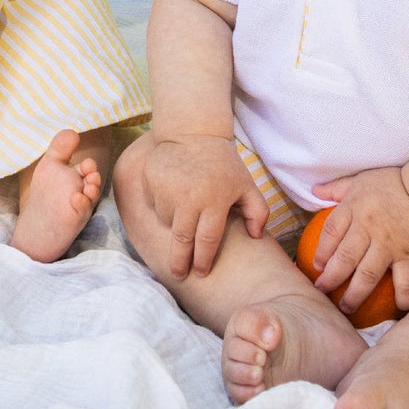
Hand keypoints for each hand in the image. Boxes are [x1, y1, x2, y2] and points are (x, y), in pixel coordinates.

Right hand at [143, 135, 267, 279]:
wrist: (193, 133)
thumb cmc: (223, 164)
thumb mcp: (247, 185)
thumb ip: (258, 212)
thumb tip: (257, 237)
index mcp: (214, 200)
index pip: (208, 240)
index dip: (204, 260)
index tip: (201, 273)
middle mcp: (188, 197)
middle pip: (182, 239)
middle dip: (180, 261)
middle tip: (178, 275)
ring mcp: (166, 189)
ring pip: (165, 221)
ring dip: (172, 225)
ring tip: (183, 213)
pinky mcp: (151, 181)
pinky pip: (153, 205)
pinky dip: (160, 207)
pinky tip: (171, 196)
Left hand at [310, 167, 408, 315]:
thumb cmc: (394, 182)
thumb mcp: (360, 179)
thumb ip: (336, 187)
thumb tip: (314, 190)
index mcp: (353, 208)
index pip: (330, 232)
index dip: (321, 251)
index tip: (315, 266)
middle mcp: (367, 228)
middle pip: (344, 258)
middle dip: (330, 278)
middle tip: (321, 292)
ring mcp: (388, 244)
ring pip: (367, 274)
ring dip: (355, 294)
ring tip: (346, 308)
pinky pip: (404, 279)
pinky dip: (403, 296)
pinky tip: (398, 310)